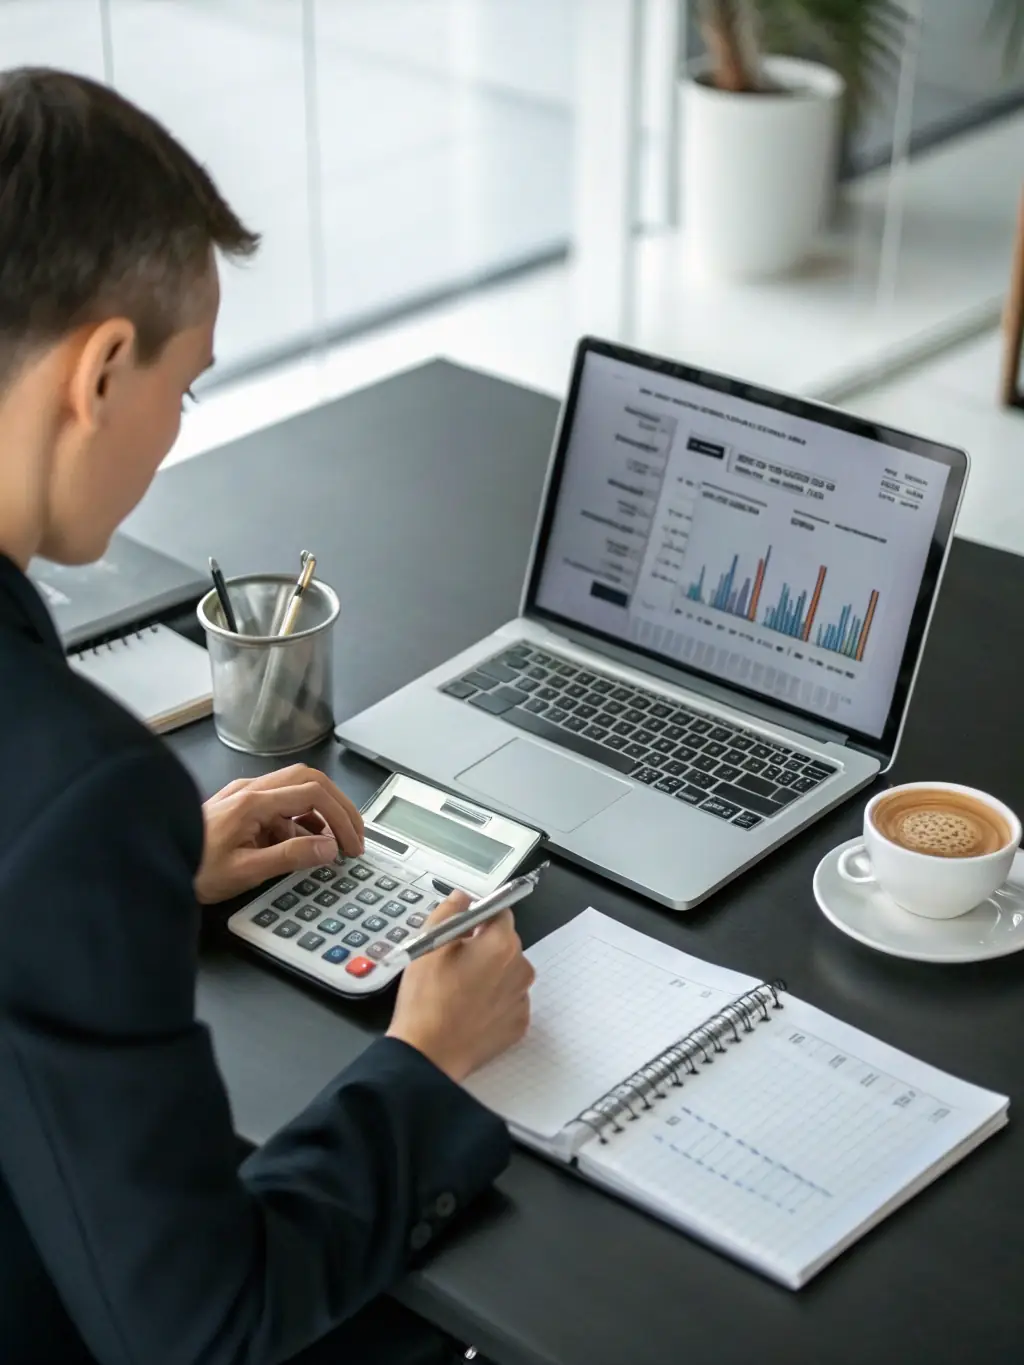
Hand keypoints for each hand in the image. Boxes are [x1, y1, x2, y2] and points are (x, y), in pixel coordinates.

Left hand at [195, 764, 364, 903]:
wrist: (152, 861)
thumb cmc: (194, 869)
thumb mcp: (245, 871)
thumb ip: (291, 857)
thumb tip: (329, 847)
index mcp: (254, 801)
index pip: (314, 792)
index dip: (341, 816)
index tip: (352, 845)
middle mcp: (251, 789)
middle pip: (310, 780)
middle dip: (339, 807)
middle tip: (354, 837)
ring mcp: (245, 795)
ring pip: (298, 789)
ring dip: (321, 813)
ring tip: (331, 846)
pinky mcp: (241, 806)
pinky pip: (282, 804)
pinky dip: (301, 820)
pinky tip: (303, 845)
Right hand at [387, 892, 534, 1082]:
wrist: (428, 1054)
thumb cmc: (426, 997)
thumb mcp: (429, 945)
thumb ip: (449, 911)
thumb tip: (463, 897)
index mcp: (502, 944)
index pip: (499, 913)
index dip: (478, 917)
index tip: (460, 930)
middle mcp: (521, 969)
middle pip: (505, 943)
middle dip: (483, 946)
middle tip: (452, 962)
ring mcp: (522, 1000)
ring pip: (507, 973)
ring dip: (490, 974)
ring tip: (458, 990)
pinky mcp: (518, 1026)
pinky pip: (508, 1001)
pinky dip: (493, 1001)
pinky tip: (468, 1010)